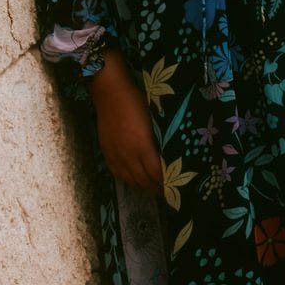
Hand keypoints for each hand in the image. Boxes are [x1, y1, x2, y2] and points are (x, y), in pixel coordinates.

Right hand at [89, 52, 162, 193]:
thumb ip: (162, 138)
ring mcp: (115, 154)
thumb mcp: (154, 118)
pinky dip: (128, 180)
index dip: (167, 182)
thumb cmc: (137, 100)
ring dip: (144, 186)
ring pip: (131, 179)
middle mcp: (128, 154)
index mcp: (142, 145)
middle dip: (157, 189)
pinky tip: (135, 180)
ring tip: (155, 189)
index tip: (177, 187)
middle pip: (144, 180)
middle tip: (170, 193)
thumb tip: (173, 152)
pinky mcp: (107, 152)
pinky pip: (117, 173)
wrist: (110, 92)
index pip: (157, 173)